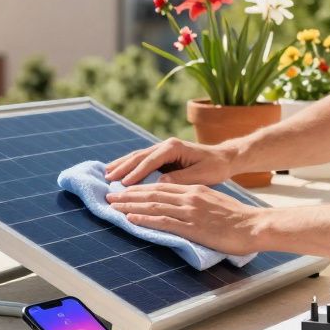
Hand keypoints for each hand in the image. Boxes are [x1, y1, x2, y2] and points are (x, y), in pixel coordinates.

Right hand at [104, 137, 234, 185]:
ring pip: (137, 156)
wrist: (224, 158)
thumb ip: (181, 178)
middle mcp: (166, 145)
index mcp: (174, 148)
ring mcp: (162, 150)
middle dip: (123, 167)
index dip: (136, 172)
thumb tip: (160, 183)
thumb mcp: (202, 174)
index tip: (124, 184)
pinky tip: (117, 171)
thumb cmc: (215, 167)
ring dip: (122, 165)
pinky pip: (141, 161)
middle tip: (107, 179)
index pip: (151, 160)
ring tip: (106, 174)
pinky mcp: (162, 156)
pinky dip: (128, 166)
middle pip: (139, 156)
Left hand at [105, 183, 263, 255]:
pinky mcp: (192, 226)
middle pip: (153, 192)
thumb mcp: (215, 203)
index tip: (125, 190)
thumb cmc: (239, 219)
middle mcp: (190, 197)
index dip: (141, 187)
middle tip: (110, 195)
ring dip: (131, 205)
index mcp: (195, 190)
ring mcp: (190, 211)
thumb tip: (183, 209)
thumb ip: (198, 202)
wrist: (254, 226)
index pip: (162, 185)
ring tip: (113, 206)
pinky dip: (145, 219)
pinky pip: (164, 221)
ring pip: (154, 205)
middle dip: (129, 194)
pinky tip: (131, 219)